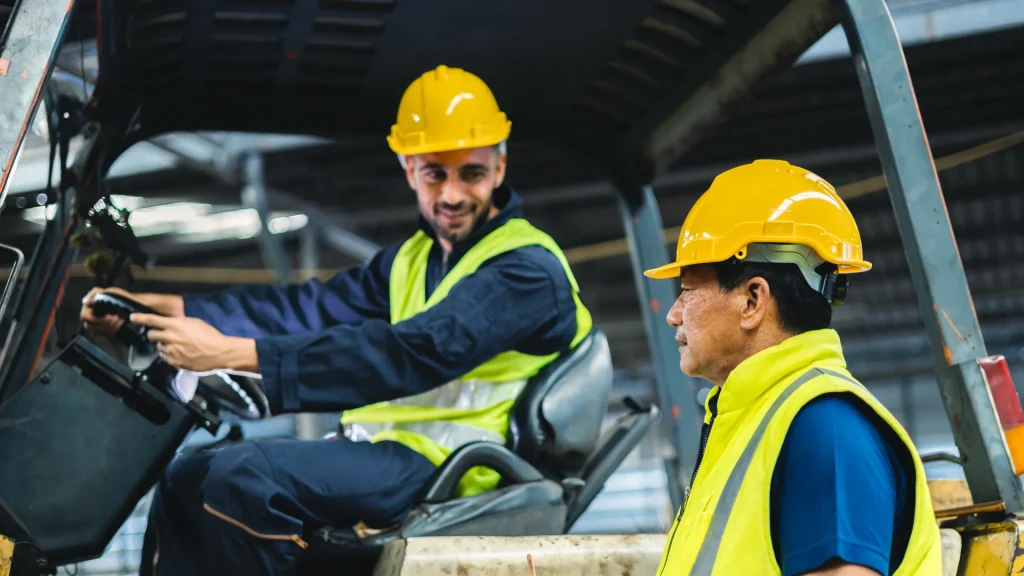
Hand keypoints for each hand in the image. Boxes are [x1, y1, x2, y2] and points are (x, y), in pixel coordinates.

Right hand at [81, 286, 131, 335]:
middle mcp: (89, 316)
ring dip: (110, 327)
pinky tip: (120, 323)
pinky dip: (113, 330)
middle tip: (117, 317)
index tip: (109, 317)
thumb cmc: (118, 297)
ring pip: (97, 331)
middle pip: (90, 326)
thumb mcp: (108, 291)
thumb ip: (94, 293)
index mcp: (88, 307)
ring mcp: (94, 324)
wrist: (129, 303)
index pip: (85, 316)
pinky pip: (104, 334)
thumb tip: (85, 301)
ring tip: (120, 319)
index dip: (96, 319)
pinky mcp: (102, 329)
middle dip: (105, 324)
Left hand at [131, 314, 256, 372]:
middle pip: (151, 335)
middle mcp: (170, 337)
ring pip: (158, 347)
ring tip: (179, 346)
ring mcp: (171, 351)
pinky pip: (165, 358)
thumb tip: (170, 324)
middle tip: (164, 336)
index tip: (132, 317)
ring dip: (164, 346)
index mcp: (175, 325)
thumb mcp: (194, 323)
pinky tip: (181, 353)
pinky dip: (170, 355)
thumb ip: (179, 323)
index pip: (151, 320)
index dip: (139, 318)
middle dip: (155, 335)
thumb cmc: (210, 336)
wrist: (219, 352)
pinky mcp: (174, 362)